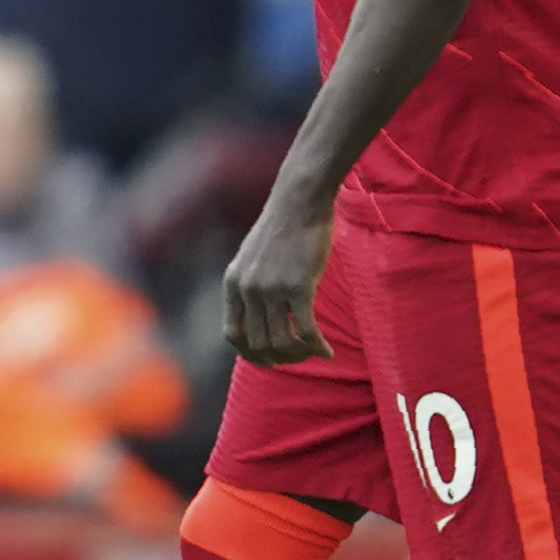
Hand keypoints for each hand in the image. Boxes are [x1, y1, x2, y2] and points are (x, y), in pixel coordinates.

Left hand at [220, 195, 335, 365]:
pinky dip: (317, 347)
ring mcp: (271, 288)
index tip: (269, 359)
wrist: (299, 200)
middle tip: (298, 356)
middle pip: (258, 344)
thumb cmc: (282, 226)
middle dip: (279, 358)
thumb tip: (259, 314)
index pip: (232, 334)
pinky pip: (306, 331)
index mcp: (233, 282)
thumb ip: (250, 284)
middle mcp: (248, 289)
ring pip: (282, 342)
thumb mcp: (252, 256)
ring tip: (313, 351)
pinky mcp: (299, 287)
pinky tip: (327, 351)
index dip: (250, 354)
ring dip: (299, 355)